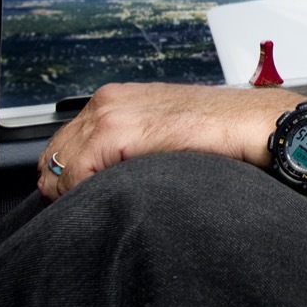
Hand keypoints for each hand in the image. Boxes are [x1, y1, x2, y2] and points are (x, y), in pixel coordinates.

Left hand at [37, 82, 302, 200]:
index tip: (86, 198)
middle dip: (67, 185)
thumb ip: (132, 147)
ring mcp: (110, 112)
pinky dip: (86, 191)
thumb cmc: (220, 133)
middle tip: (94, 207)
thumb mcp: (164, 136)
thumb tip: (105, 177)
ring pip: (60, 165)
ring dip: (77, 190)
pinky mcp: (117, 129)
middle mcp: (107, 100)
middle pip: (54, 155)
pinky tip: (117, 195)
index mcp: (115, 99)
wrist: (251, 122)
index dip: (69, 177)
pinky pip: (77, 171)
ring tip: (108, 204)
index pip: (63, 145)